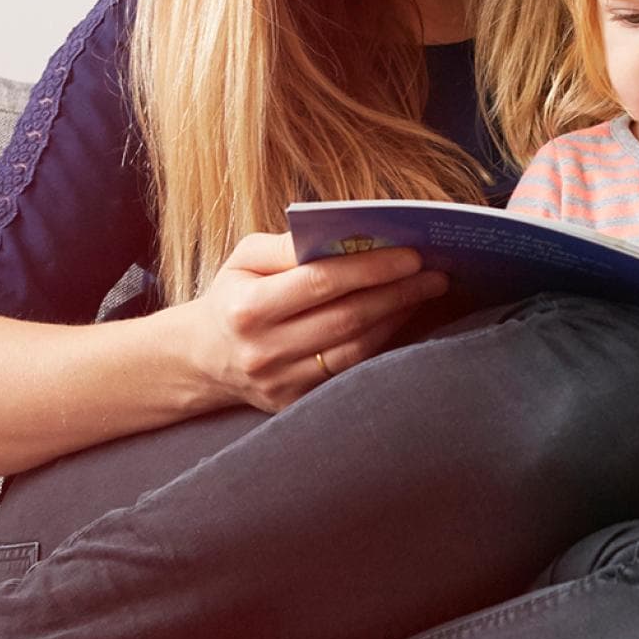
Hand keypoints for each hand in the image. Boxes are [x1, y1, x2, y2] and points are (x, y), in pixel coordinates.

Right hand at [187, 232, 447, 413]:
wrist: (203, 358)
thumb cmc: (233, 295)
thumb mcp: (245, 259)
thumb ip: (289, 245)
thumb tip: (347, 235)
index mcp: (247, 309)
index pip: (321, 283)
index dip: (371, 268)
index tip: (412, 254)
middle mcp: (264, 351)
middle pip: (347, 318)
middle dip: (398, 293)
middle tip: (435, 274)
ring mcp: (282, 384)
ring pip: (356, 349)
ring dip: (397, 318)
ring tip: (424, 293)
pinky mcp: (298, 404)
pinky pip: (352, 371)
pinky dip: (382, 343)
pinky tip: (401, 320)